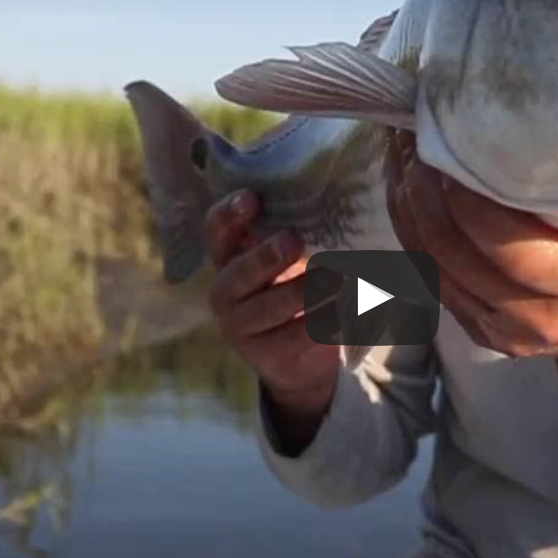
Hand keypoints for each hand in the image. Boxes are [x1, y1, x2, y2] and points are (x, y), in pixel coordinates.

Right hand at [205, 190, 338, 442]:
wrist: (300, 359)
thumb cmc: (294, 290)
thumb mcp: (288, 261)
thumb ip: (292, 235)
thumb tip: (328, 204)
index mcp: (228, 258)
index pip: (216, 231)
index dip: (229, 214)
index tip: (253, 198)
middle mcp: (225, 291)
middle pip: (238, 272)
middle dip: (266, 256)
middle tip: (294, 241)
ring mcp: (240, 327)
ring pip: (268, 308)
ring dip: (301, 292)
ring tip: (335, 279)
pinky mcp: (264, 356)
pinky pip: (294, 337)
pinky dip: (321, 322)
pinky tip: (341, 312)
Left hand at [384, 132, 557, 381]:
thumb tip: (531, 108)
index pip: (513, 249)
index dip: (469, 201)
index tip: (451, 141)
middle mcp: (546, 317)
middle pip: (458, 257)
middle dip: (423, 192)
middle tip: (412, 132)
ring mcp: (509, 332)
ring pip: (433, 269)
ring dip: (407, 208)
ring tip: (401, 150)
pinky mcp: (484, 333)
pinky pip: (432, 280)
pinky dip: (413, 232)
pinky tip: (407, 187)